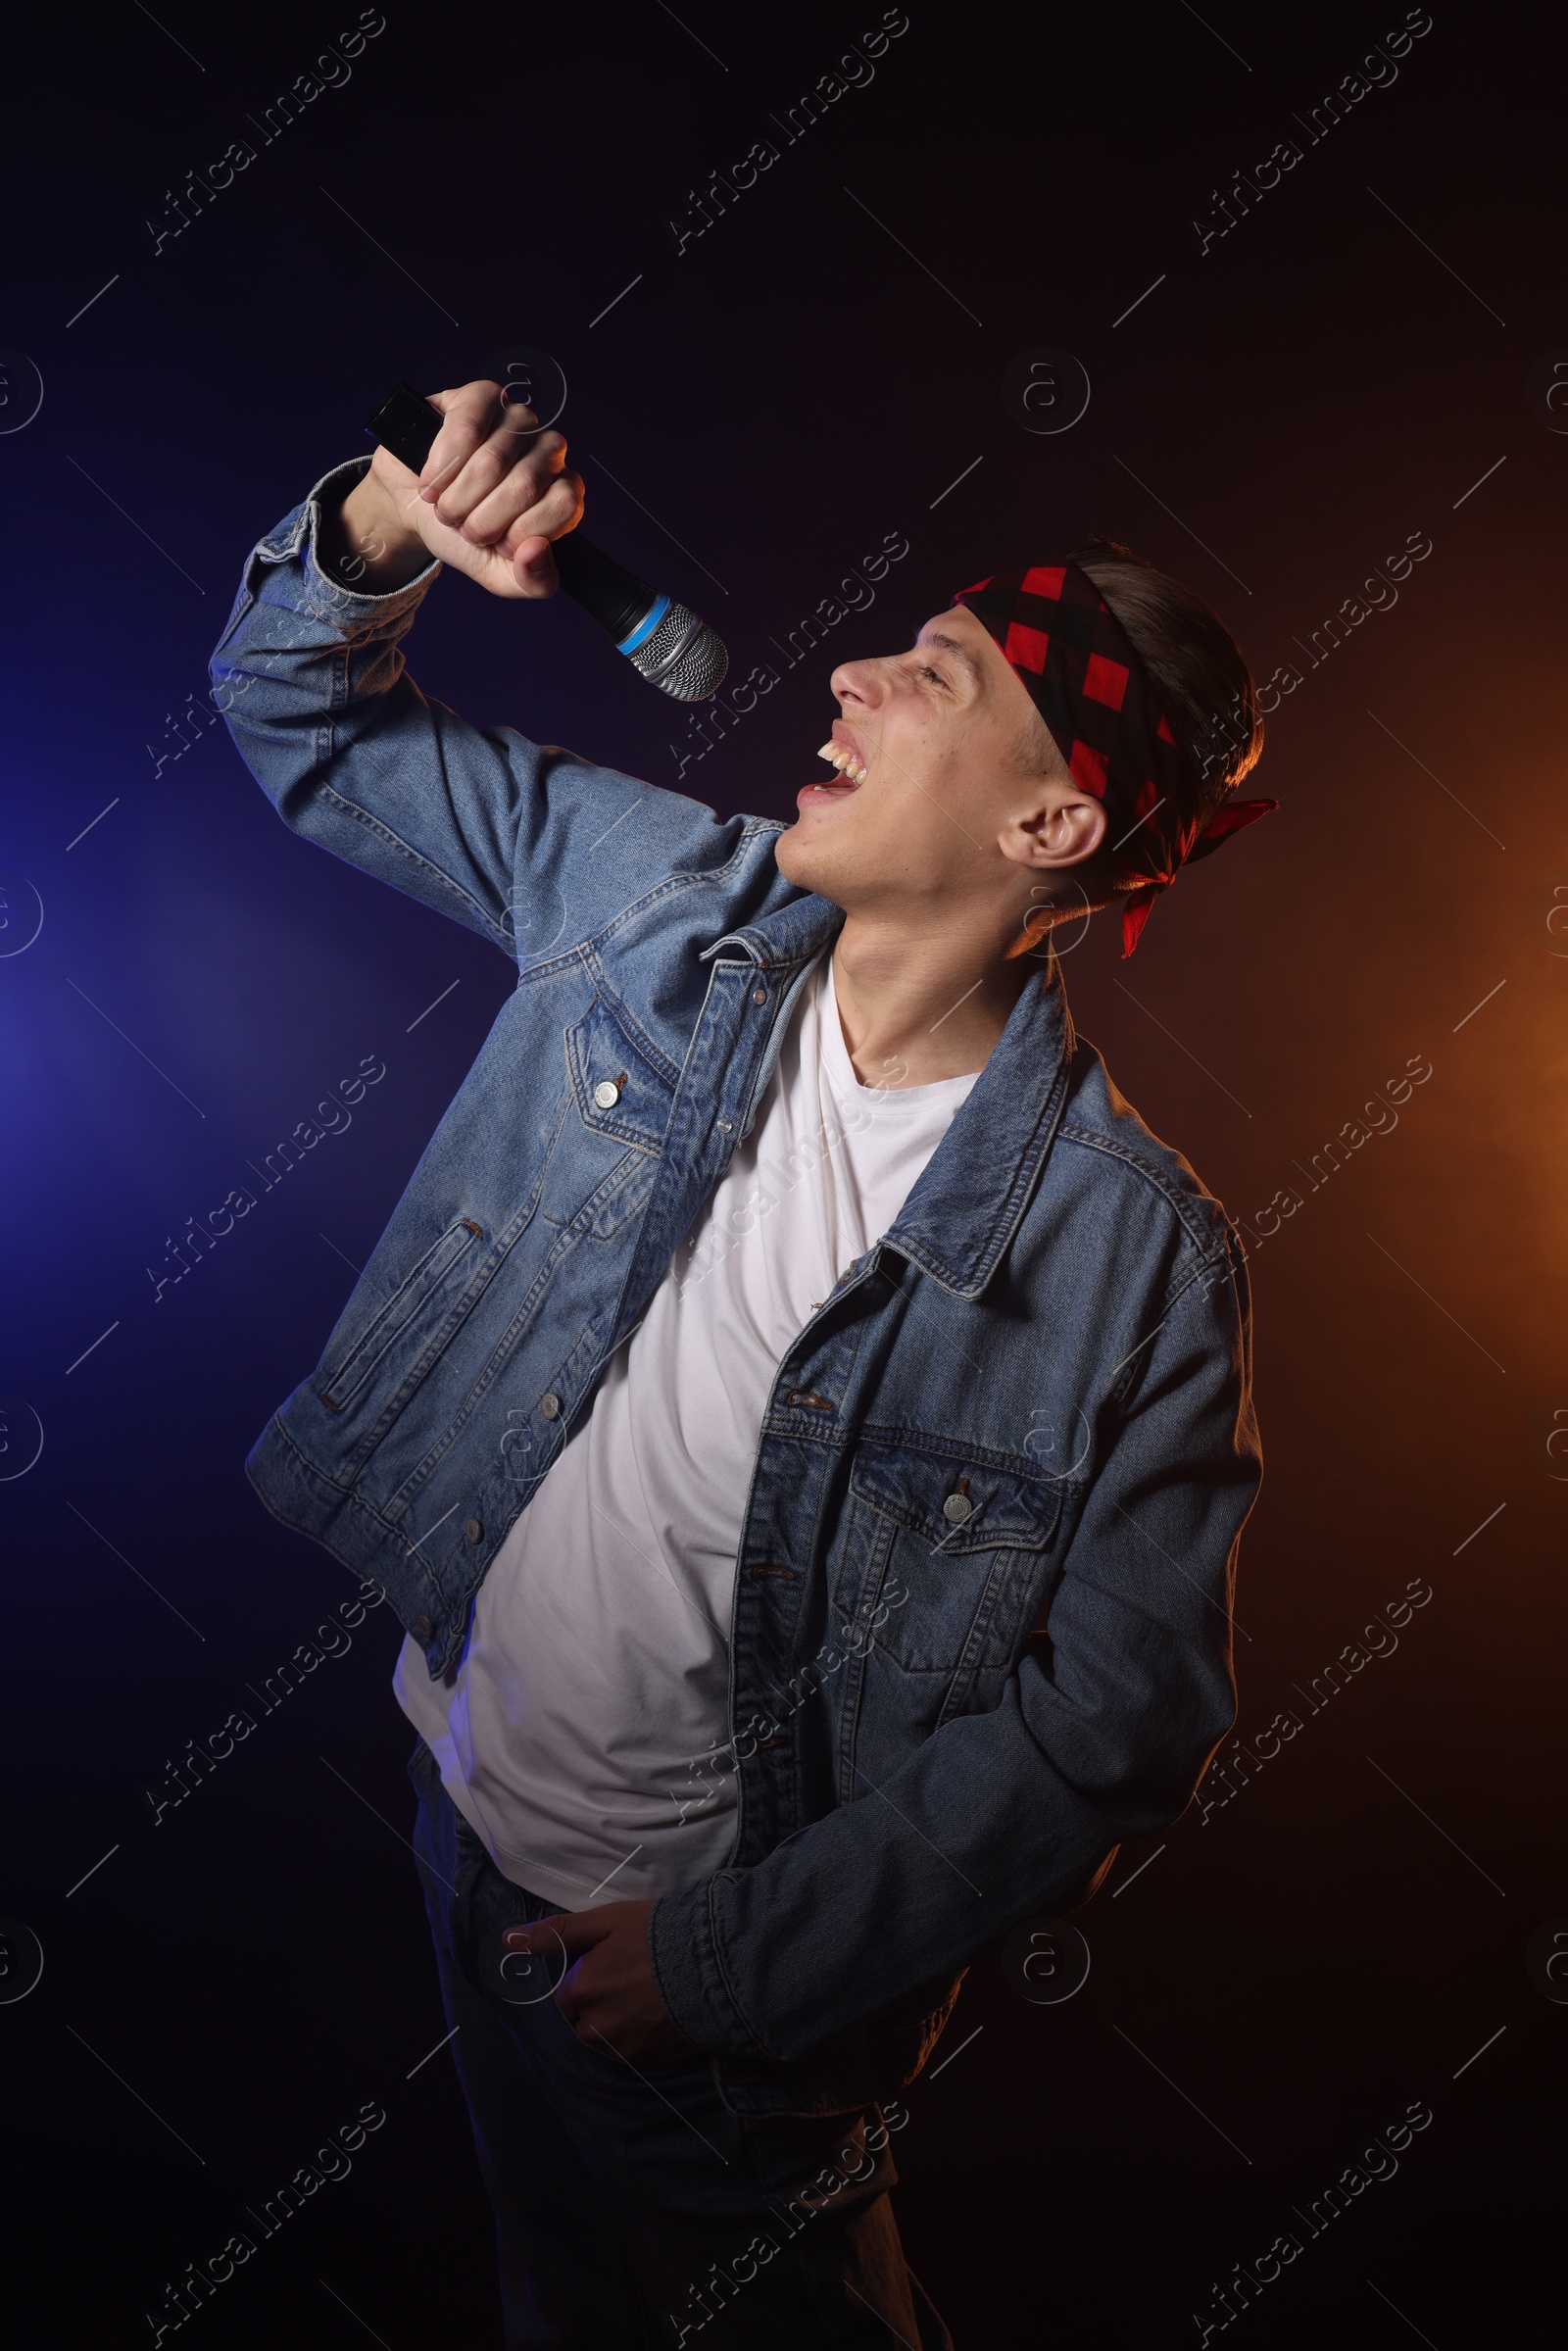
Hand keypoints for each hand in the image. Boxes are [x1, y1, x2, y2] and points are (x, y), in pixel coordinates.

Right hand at [328, 379, 584, 599]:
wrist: (412, 507)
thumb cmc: (462, 531)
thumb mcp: (498, 573)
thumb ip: (531, 581)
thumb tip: (536, 551)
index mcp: (562, 493)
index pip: (565, 504)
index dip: (521, 531)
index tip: (496, 544)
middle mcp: (548, 452)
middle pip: (527, 485)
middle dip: (482, 520)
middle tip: (462, 526)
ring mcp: (517, 420)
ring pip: (494, 460)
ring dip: (457, 496)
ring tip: (445, 505)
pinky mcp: (481, 398)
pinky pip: (466, 429)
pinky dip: (442, 465)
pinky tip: (432, 479)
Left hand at [504, 1901, 699, 2064]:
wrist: (713, 1965)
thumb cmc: (657, 1934)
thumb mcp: (606, 1921)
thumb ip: (556, 1932)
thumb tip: (506, 1940)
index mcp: (581, 1989)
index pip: (567, 1995)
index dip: (588, 1978)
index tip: (613, 1965)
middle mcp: (594, 2024)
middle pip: (582, 2021)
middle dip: (597, 2005)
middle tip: (631, 1982)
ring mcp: (621, 2046)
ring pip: (604, 2038)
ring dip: (615, 2024)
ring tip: (644, 2000)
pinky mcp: (646, 2060)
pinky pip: (629, 2052)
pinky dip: (637, 2037)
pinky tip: (658, 2015)